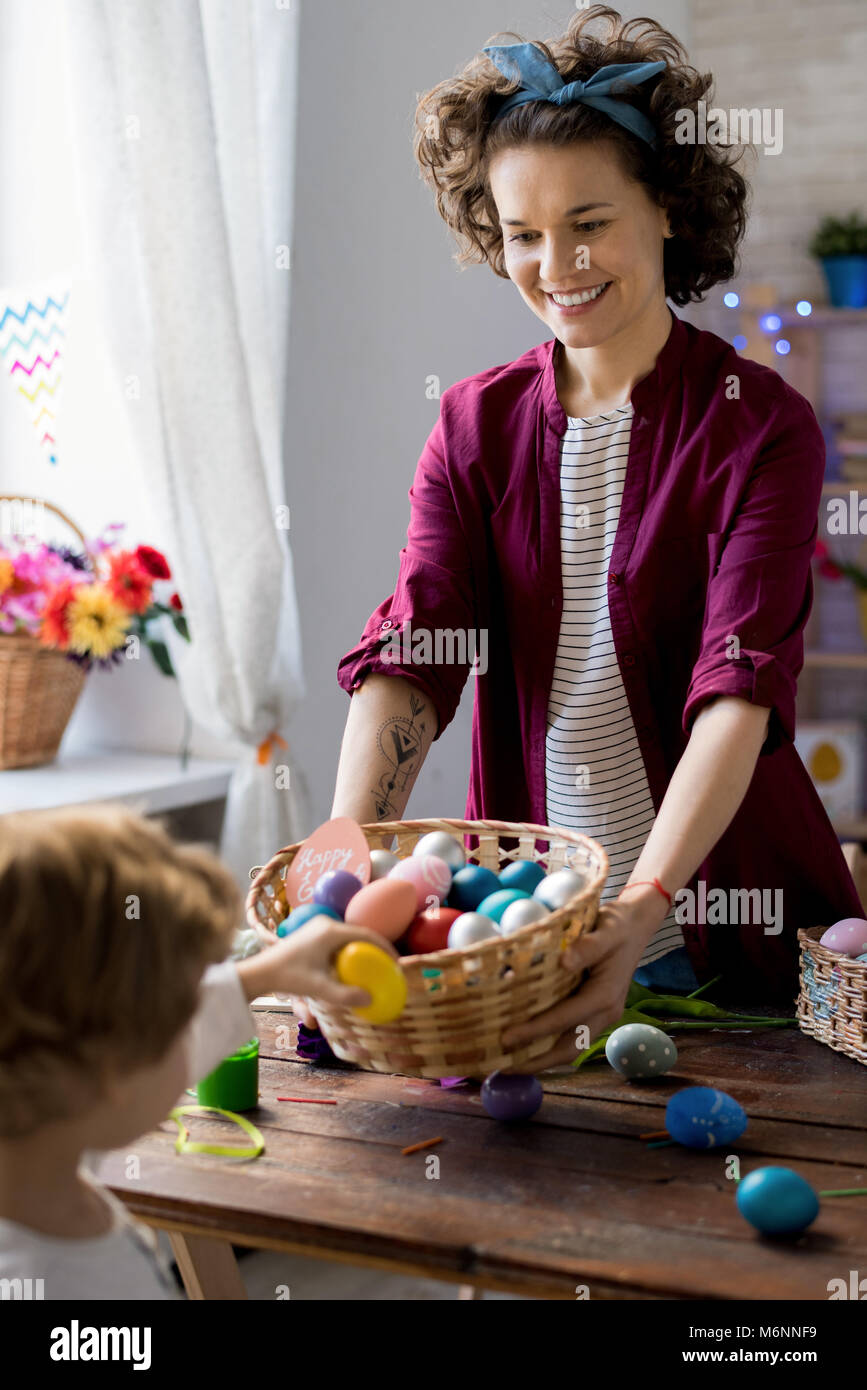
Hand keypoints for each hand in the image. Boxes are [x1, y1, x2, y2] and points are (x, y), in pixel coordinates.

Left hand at [235, 917, 399, 1020]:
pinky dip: (349, 951)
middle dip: (375, 949)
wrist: (261, 971)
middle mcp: (326, 923)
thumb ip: (344, 995)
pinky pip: (339, 939)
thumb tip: (370, 999)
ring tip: (373, 967)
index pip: (367, 934)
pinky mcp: (312, 933)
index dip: (385, 947)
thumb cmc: (288, 976)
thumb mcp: (318, 988)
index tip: (397, 962)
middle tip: (387, 967)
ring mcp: (318, 926)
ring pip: (349, 936)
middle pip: (359, 933)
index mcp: (331, 930)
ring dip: (362, 950)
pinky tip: (351, 967)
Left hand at [499, 893, 664, 1071]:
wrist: (637, 925)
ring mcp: (602, 1016)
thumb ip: (589, 946)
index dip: (535, 1030)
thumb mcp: (607, 929)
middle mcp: (605, 1012)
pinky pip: (572, 1037)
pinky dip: (549, 1046)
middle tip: (501, 1068)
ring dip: (541, 1059)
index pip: (565, 1019)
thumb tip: (565, 960)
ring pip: (571, 1048)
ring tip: (508, 1064)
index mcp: (605, 995)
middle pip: (569, 1048)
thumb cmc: (619, 925)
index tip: (506, 1038)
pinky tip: (526, 1046)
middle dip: (536, 1062)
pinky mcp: (595, 1013)